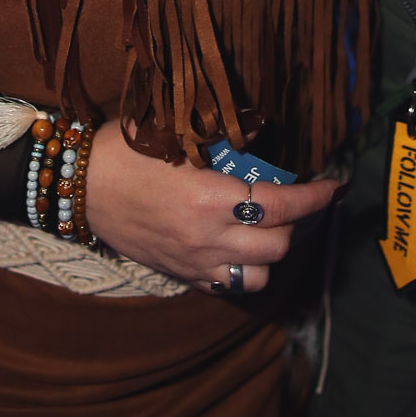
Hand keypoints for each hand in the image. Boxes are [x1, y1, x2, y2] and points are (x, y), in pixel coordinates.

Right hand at [84, 120, 337, 294]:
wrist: (81, 186)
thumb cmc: (126, 151)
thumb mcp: (176, 134)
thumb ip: (224, 137)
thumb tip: (262, 131)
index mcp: (210, 198)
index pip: (281, 204)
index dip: (315, 197)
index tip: (335, 186)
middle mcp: (208, 237)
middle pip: (278, 243)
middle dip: (296, 221)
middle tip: (295, 199)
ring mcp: (195, 262)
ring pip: (259, 274)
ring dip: (272, 251)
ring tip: (269, 226)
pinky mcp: (181, 274)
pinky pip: (229, 285)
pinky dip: (245, 269)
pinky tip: (240, 246)